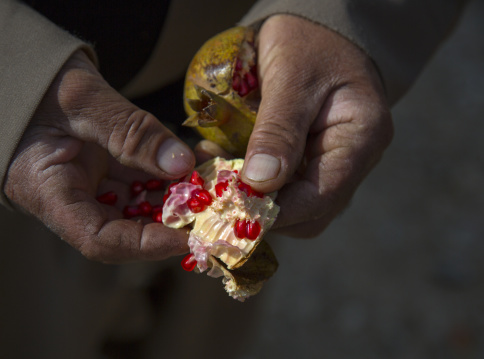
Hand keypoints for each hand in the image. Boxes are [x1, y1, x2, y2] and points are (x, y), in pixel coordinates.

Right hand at [4, 51, 194, 261]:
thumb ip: (130, 133)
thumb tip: (181, 163)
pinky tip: (194, 160)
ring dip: (177, 194)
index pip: (100, 240)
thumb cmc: (37, 82)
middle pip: (129, 226)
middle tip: (213, 203)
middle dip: (173, 218)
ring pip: (141, 202)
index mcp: (49, 193)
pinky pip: (142, 178)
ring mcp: (92, 183)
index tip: (189, 235)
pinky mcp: (106, 168)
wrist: (24, 67)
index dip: (147, 245)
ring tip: (209, 177)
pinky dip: (168, 173)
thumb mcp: (83, 101)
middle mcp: (73, 198)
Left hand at [240, 15, 393, 237]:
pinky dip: (255, 184)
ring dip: (255, 199)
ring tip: (219, 179)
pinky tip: (226, 166)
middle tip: (221, 195)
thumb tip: (259, 182)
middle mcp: (354, 160)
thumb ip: (278, 130)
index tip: (234, 209)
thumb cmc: (310, 42)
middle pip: (311, 212)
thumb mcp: (292, 77)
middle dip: (264, 210)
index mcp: (362, 138)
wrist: (318, 28)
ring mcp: (334, 163)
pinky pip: (285, 186)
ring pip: (295, 204)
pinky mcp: (312, 161)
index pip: (323, 196)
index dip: (278, 212)